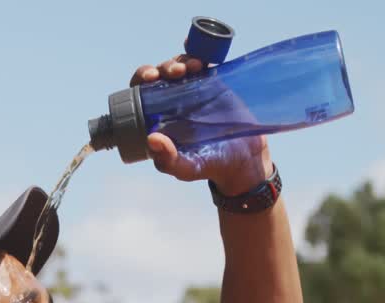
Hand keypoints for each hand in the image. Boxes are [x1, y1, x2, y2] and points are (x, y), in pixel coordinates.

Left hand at [129, 55, 273, 195]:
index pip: (140, 93)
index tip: (150, 77)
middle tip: (176, 72)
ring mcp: (191, 91)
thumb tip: (152, 139)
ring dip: (181, 61)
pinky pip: (202, 63)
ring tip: (193, 67)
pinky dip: (197, 52)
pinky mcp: (212, 84)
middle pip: (159, 75)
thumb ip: (168, 160)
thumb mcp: (187, 168)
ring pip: (179, 66)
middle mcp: (171, 102)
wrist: (244, 159)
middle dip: (163, 67)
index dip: (141, 79)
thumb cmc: (210, 165)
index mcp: (157, 118)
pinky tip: (198, 52)